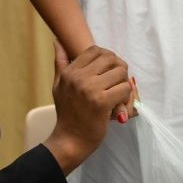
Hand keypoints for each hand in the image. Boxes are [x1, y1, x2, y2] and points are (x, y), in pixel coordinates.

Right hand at [47, 44, 132, 173]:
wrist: (70, 140)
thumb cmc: (67, 114)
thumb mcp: (58, 86)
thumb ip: (60, 63)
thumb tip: (57, 42)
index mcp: (70, 72)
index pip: (96, 50)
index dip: (107, 57)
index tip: (108, 71)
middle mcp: (78, 77)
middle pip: (111, 58)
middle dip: (119, 68)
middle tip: (117, 82)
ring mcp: (90, 89)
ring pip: (121, 71)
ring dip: (124, 82)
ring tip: (118, 93)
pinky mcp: (102, 101)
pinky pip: (124, 88)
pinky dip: (126, 95)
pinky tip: (118, 104)